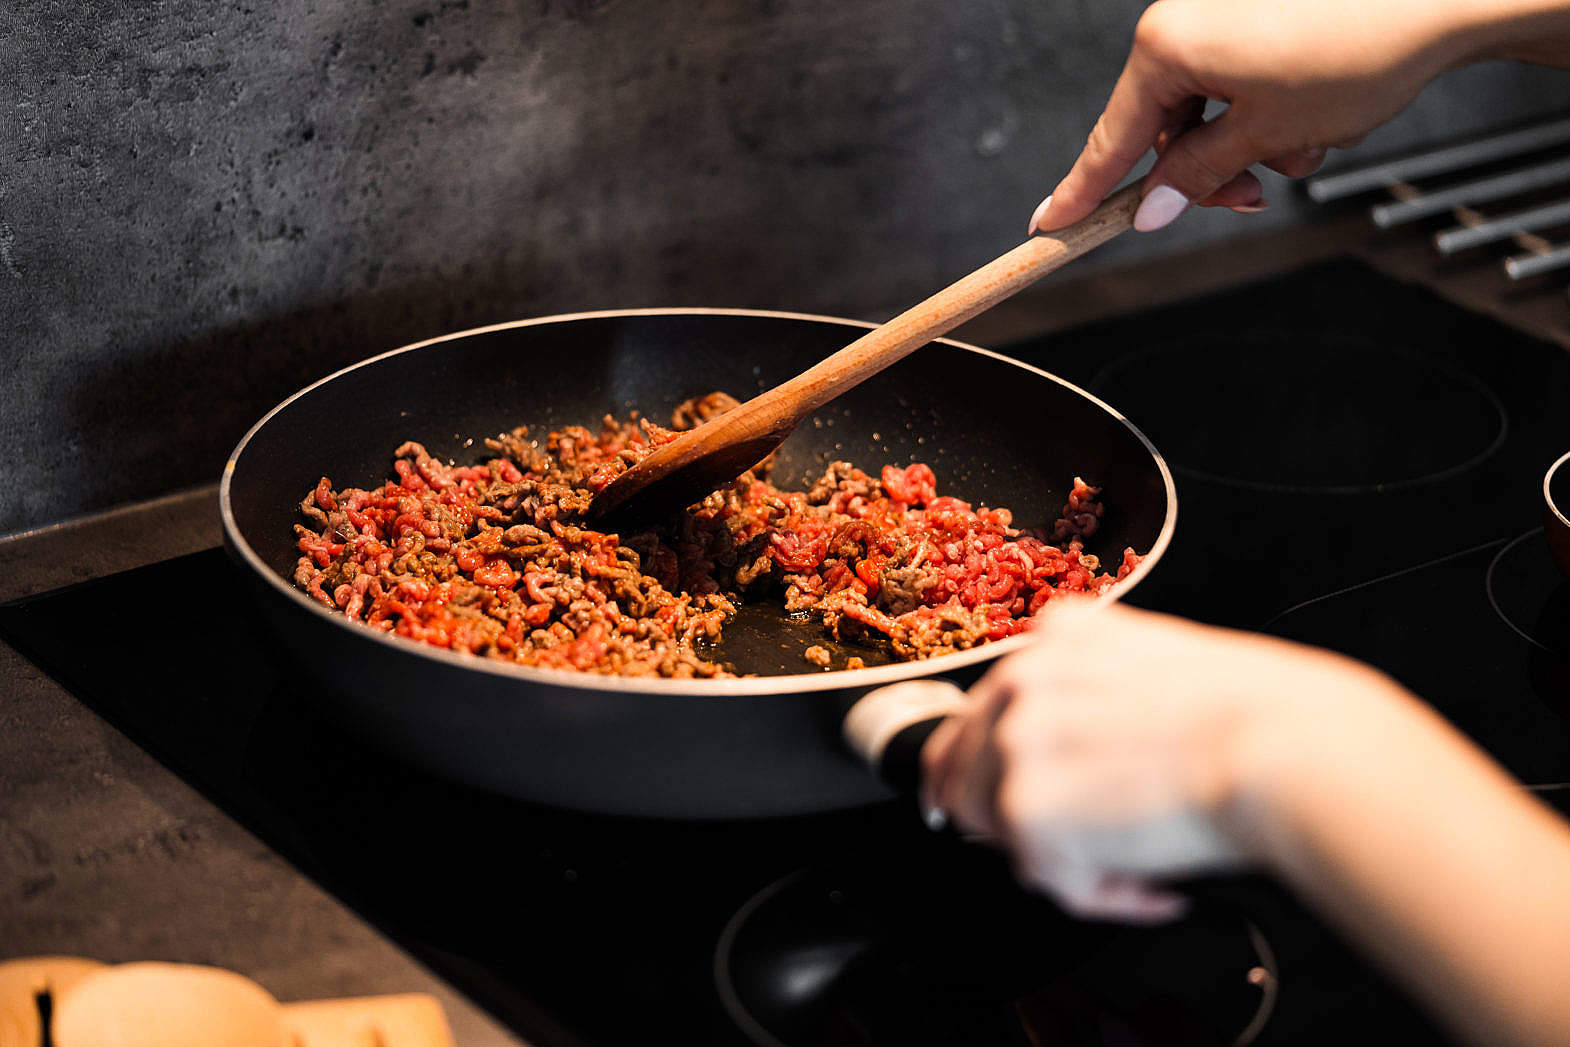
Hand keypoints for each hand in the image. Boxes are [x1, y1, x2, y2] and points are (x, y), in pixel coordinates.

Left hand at [920, 598, 1408, 921]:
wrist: (1281, 747)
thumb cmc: (1257, 715)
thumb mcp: (1161, 665)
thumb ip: (1101, 694)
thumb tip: (1074, 754)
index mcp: (1059, 638)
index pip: (986, 712)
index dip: (991, 768)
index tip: (989, 805)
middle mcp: (1023, 679)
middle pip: (970, 774)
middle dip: (1020, 822)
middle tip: (1086, 846)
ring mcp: (1017, 741)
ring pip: (1004, 829)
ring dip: (1067, 856)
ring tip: (1138, 856)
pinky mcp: (1026, 808)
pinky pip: (1047, 877)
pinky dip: (1100, 893)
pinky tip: (1152, 878)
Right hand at [1028, 0, 1489, 234]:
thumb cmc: (1356, 48)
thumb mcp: (1263, 135)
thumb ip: (1196, 176)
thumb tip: (1150, 208)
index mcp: (1166, 44)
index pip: (1108, 138)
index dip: (1080, 192)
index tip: (1047, 226)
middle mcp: (1185, 23)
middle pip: (1165, 132)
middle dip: (1208, 172)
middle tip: (1250, 197)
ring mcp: (1224, 18)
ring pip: (1212, 118)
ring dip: (1255, 148)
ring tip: (1309, 144)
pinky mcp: (1261, 21)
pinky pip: (1243, 90)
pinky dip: (1276, 117)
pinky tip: (1321, 116)